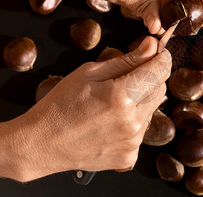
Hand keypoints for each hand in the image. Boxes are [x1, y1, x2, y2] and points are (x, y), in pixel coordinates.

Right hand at [11, 36, 170, 180]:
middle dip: (150, 79)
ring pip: (152, 111)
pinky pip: (141, 132)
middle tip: (128, 78)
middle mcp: (132, 122)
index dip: (162, 58)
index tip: (159, 53)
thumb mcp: (90, 73)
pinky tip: (111, 122)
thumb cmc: (60, 105)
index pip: (159, 71)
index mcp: (121, 97)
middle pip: (160, 90)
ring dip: (141, 102)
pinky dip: (133, 123)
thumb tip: (151, 46)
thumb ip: (127, 60)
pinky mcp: (129, 157)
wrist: (41, 144)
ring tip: (113, 104)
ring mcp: (131, 142)